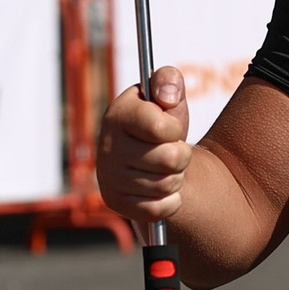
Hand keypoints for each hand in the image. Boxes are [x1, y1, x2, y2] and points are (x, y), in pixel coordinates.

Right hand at [98, 65, 191, 226]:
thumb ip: (169, 80)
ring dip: (176, 177)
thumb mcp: (168, 97)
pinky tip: (161, 189)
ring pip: (167, 184)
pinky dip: (169, 201)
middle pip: (171, 159)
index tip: (170, 126)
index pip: (161, 127)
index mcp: (118, 114)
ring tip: (165, 167)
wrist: (151, 160)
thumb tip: (167, 97)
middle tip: (172, 149)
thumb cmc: (162, 124)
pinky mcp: (115, 202)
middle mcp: (106, 146)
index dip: (175, 128)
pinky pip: (158, 209)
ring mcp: (108, 176)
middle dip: (182, 155)